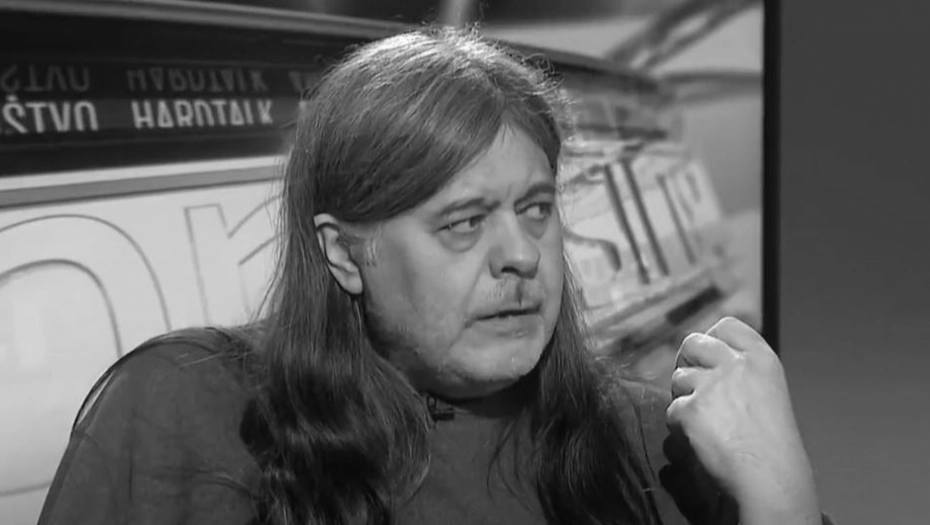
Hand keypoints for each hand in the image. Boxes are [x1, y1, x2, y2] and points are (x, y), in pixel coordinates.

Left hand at [666, 317, 820, 524]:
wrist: (770, 478)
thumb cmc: (772, 444)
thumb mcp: (769, 392)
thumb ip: (743, 371)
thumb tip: (707, 360)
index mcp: (761, 359)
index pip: (727, 325)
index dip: (712, 339)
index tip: (710, 358)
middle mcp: (736, 365)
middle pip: (692, 343)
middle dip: (687, 363)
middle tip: (695, 388)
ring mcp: (711, 385)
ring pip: (678, 378)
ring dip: (684, 397)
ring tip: (707, 422)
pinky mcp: (691, 409)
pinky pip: (672, 410)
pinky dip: (680, 426)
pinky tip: (701, 439)